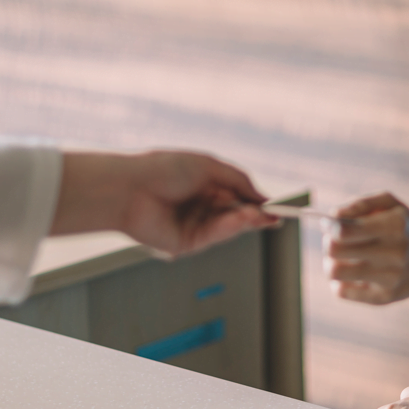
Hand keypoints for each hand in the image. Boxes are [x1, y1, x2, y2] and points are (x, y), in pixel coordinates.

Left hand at [53, 150, 274, 256]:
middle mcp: (201, 205)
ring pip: (230, 226)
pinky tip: (242, 219)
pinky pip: (216, 235)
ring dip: (246, 220)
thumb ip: (238, 180)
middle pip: (237, 214)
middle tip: (275, 217)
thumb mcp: (209, 165)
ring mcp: (195, 225)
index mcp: (205, 184)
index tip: (278, 207)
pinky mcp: (188, 243)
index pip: (238, 195)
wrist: (130, 188)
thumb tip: (262, 197)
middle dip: (257, 215)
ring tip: (260, 215)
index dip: (258, 202)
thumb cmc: (163, 168)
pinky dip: (231, 227)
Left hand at [324, 192, 408, 305]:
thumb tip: (333, 216)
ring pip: (334, 272)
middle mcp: (395, 253)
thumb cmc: (405, 229)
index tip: (328, 224)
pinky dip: (338, 282)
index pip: (345, 231)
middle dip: (329, 242)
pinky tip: (350, 275)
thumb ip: (361, 204)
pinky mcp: (383, 298)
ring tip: (339, 258)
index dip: (329, 226)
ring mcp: (390, 278)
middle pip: (334, 249)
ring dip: (329, 263)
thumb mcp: (392, 205)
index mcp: (396, 225)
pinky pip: (341, 291)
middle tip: (335, 241)